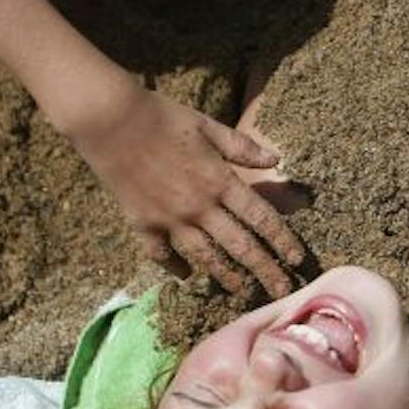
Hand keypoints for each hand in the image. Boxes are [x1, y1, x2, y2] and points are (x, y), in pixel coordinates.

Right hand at [57, 75, 307, 296]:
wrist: (110, 119)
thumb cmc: (163, 116)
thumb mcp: (208, 126)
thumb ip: (242, 147)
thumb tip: (276, 160)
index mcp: (220, 181)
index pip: (262, 219)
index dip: (283, 241)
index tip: (297, 260)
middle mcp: (199, 206)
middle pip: (240, 247)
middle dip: (265, 272)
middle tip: (283, 292)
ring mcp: (170, 219)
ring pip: (205, 258)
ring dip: (226, 277)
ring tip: (242, 291)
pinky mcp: (142, 223)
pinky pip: (161, 254)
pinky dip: (174, 266)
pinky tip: (185, 275)